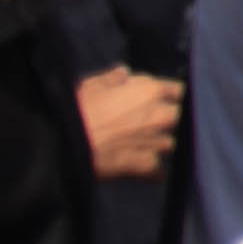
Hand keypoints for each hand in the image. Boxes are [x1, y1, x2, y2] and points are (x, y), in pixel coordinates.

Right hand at [77, 65, 183, 182]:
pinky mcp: (145, 166)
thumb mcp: (92, 85)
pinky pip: (161, 170)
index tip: (163, 99)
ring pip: (171, 143)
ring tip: (145, 146)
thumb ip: (113, 78)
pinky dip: (156, 171)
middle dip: (170, 120)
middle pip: (181, 117)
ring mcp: (155, 142)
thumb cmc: (76, 110)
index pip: (179, 90)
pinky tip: (149, 171)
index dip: (170, 96)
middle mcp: (160, 116)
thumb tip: (124, 72)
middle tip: (152, 124)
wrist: (62, 145)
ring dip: (161, 144)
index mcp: (151, 91)